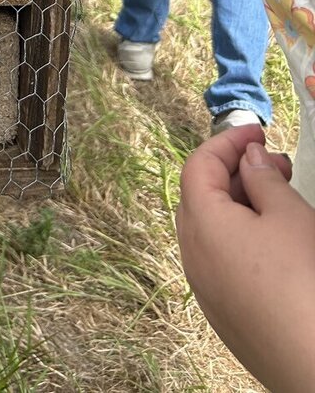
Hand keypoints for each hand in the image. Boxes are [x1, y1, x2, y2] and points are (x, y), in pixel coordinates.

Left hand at [177, 126, 314, 391]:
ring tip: (281, 199)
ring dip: (239, 206)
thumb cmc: (303, 284)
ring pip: (210, 230)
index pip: (198, 166)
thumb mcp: (289, 217)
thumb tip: (248, 157)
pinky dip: (240, 238)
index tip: (258, 130)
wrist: (313, 364)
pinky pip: (221, 261)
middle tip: (276, 164)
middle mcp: (193, 256)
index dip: (226, 141)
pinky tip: (274, 241)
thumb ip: (264, 179)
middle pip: (200, 196)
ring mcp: (206, 289)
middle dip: (235, 172)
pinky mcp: (225, 315)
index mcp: (202, 224)